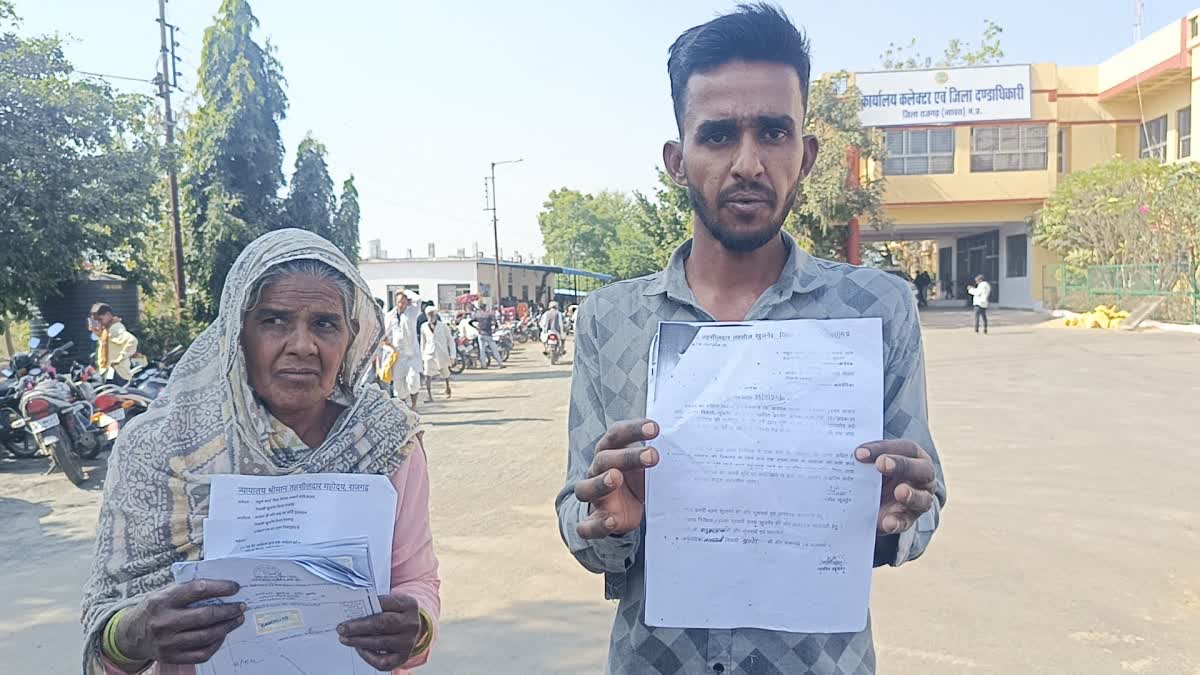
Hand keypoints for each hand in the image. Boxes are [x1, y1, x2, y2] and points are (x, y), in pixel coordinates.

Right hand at [115, 580, 244, 664]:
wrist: (131, 635)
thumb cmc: (155, 608)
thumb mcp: (164, 592)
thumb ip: (187, 588)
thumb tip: (221, 585)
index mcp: (162, 600)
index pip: (197, 590)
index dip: (220, 587)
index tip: (235, 587)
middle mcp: (164, 622)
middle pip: (205, 616)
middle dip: (228, 610)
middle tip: (241, 606)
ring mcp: (168, 642)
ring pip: (206, 636)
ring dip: (227, 627)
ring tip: (237, 619)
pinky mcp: (172, 657)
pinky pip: (201, 653)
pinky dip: (216, 644)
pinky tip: (222, 635)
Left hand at [338, 594, 422, 670]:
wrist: (410, 628)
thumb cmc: (394, 614)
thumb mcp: (391, 604)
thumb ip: (375, 605)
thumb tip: (352, 613)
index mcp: (409, 605)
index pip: (386, 603)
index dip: (366, 606)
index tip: (348, 610)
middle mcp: (411, 623)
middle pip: (384, 623)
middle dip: (359, 627)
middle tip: (342, 628)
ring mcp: (408, 642)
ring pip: (381, 643)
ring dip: (359, 641)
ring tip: (345, 639)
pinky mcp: (403, 657)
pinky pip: (383, 661)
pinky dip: (368, 656)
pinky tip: (360, 649)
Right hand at [573, 419, 659, 538]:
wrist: (622, 510)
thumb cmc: (636, 481)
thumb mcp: (646, 468)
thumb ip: (659, 459)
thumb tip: (691, 448)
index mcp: (610, 451)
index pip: (617, 435)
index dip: (634, 430)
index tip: (656, 428)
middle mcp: (597, 471)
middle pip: (604, 459)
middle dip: (627, 456)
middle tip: (653, 456)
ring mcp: (593, 496)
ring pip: (586, 488)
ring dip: (600, 483)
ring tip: (615, 478)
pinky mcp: (594, 520)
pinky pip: (587, 524)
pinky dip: (597, 524)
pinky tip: (611, 521)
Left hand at [855, 440, 936, 534]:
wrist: (881, 500)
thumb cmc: (878, 473)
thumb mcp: (873, 463)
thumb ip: (864, 458)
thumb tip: (840, 453)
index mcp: (914, 457)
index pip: (904, 448)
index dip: (883, 448)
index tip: (859, 453)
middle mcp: (922, 477)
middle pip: (921, 469)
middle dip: (902, 465)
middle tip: (882, 464)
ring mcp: (920, 500)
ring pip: (922, 498)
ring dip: (910, 495)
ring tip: (899, 493)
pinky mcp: (909, 519)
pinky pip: (907, 522)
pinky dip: (897, 522)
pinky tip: (887, 522)